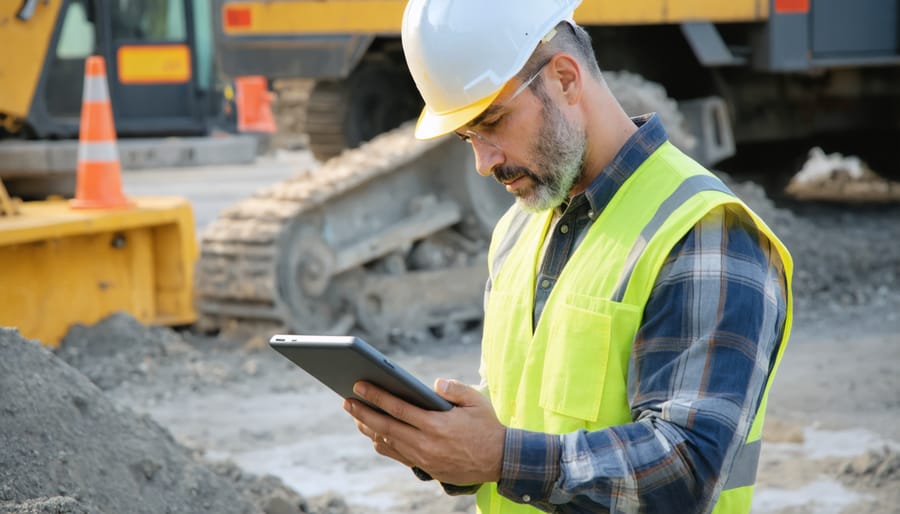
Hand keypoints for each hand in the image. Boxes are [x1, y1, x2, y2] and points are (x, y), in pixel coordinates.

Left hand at [343, 378, 505, 484]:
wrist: (500, 460)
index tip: (359, 385)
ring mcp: (424, 458)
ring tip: (355, 415)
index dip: (376, 396)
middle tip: (346, 400)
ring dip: (368, 428)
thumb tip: (434, 384)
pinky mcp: (425, 467)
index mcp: (437, 424)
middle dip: (363, 412)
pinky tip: (374, 433)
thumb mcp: (476, 401)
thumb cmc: (487, 426)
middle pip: (385, 426)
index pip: (398, 408)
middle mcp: (426, 443)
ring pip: (387, 442)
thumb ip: (454, 389)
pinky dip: (382, 443)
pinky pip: (397, 455)